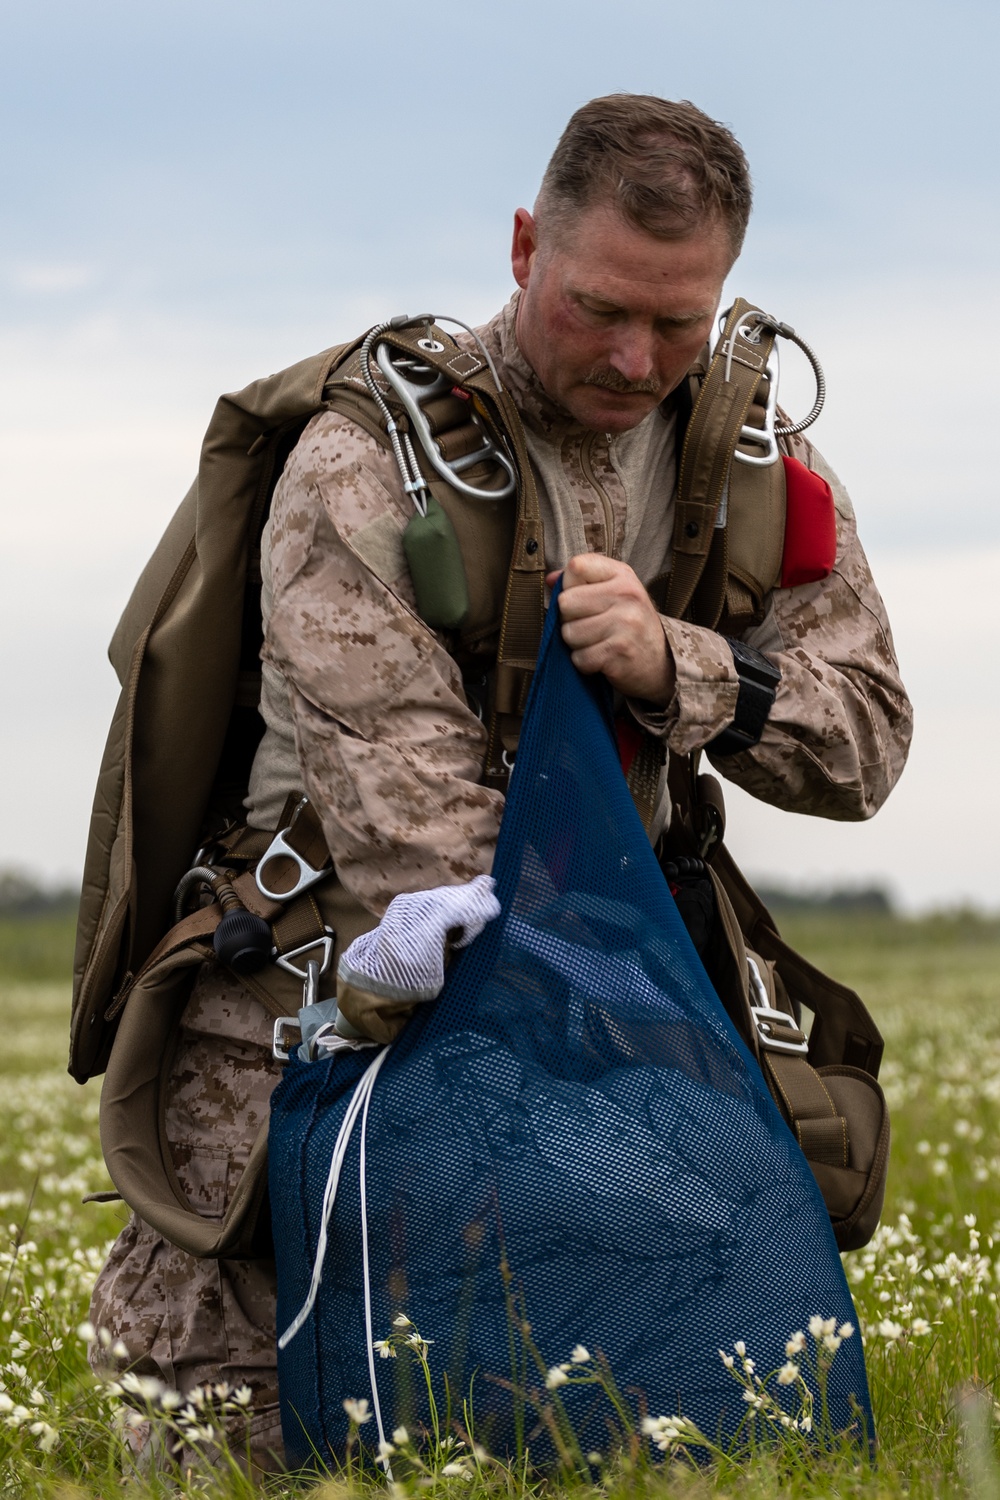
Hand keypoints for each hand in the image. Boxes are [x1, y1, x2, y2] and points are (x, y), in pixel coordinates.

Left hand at [546, 555, 675, 703]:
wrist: (660, 662)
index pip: (576, 566)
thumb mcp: (614, 592)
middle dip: (570, 620)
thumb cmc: (630, 624)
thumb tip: (550, 579)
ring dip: (577, 644)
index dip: (570, 586)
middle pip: (565, 603)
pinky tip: (601, 658)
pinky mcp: (619, 651)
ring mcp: (625, 623)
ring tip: (598, 643)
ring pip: (569, 633)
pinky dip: (585, 663)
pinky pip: (579, 658)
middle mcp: (626, 595)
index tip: (584, 599)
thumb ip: (582, 582)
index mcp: (622, 575)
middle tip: (591, 626)